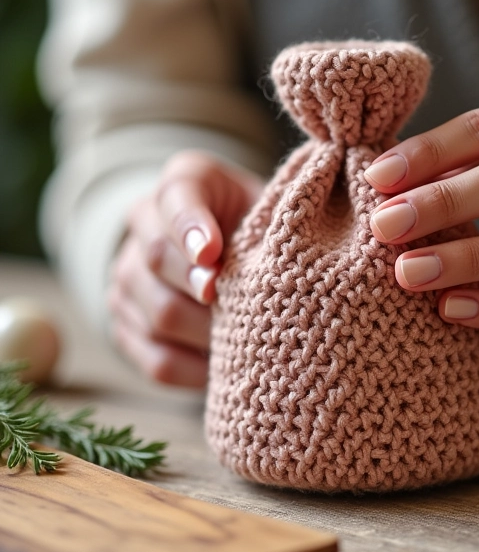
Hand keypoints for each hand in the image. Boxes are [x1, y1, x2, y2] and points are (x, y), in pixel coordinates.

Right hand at [108, 151, 262, 386]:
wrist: (235, 248)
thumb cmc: (264, 225)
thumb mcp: (272, 205)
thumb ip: (273, 217)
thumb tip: (278, 267)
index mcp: (184, 182)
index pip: (176, 195)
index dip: (190, 225)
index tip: (212, 253)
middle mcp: (144, 222)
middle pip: (155, 259)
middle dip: (199, 286)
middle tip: (239, 305)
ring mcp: (127, 275)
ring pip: (157, 314)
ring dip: (207, 333)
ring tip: (250, 338)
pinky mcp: (127, 324)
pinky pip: (157, 359)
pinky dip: (198, 370)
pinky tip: (231, 367)